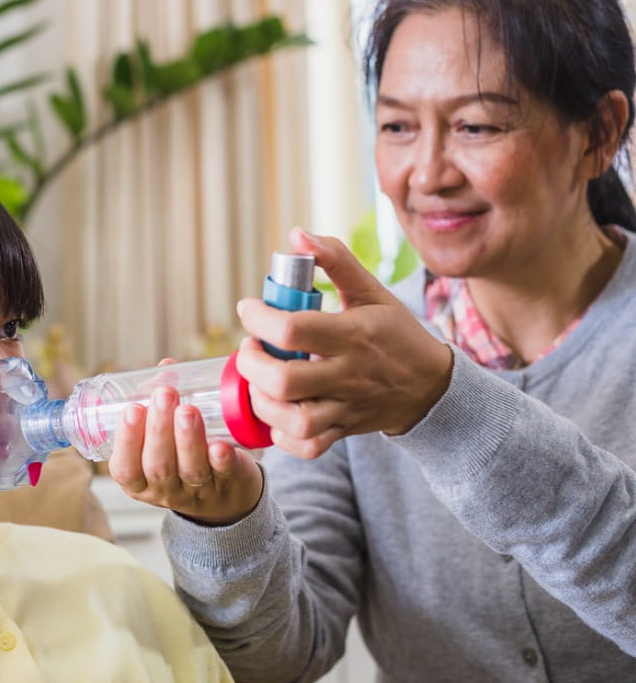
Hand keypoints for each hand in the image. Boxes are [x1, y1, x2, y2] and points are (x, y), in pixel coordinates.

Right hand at [107, 384, 263, 525]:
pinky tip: (220, 444)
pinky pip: (224, 473)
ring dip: (188, 438)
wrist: (224, 493)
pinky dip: (221, 459)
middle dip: (159, 429)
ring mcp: (197, 490)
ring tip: (188, 409)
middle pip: (158, 466)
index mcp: (139, 480)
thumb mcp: (160, 440)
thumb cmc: (181, 458)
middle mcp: (165, 489)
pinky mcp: (228, 483)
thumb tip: (166, 367)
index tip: (133, 408)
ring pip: (190, 469)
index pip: (125, 468)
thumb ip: (159, 405)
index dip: (127, 440)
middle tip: (164, 395)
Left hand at [236, 228, 452, 458]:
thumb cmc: (395, 333)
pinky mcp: (344, 431)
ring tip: (257, 381)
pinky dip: (282, 437)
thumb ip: (335, 259)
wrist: (431, 386)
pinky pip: (308, 447)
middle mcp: (350, 374)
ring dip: (262, 402)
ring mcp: (347, 408)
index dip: (259, 318)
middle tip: (250, 348)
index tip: (250, 308)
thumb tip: (296, 235)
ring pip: (295, 421)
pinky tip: (274, 412)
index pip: (294, 328)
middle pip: (285, 381)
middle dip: (252, 364)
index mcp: (354, 334)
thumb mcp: (371, 290)